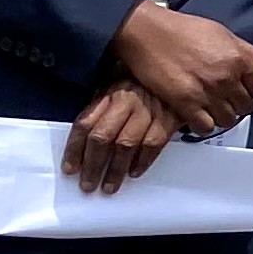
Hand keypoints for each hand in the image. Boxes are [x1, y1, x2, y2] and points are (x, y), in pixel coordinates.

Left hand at [62, 79, 179, 193]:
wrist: (182, 68)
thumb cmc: (145, 81)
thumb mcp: (118, 84)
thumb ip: (102, 107)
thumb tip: (83, 137)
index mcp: (109, 93)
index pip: (84, 124)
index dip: (74, 149)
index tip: (70, 168)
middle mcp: (126, 102)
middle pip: (102, 137)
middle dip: (93, 165)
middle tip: (88, 184)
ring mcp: (149, 110)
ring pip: (126, 144)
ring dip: (116, 169)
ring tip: (110, 186)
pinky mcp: (170, 117)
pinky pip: (153, 144)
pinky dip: (142, 161)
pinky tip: (134, 172)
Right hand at [106, 0, 252, 132]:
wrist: (148, 32)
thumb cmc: (184, 30)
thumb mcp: (224, 35)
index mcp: (239, 60)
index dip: (252, 90)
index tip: (242, 89)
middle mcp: (226, 78)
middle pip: (245, 106)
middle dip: (238, 104)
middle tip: (225, 99)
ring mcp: (206, 93)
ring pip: (228, 120)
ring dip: (222, 116)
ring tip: (212, 108)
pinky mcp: (185, 104)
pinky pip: (205, 127)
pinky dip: (204, 125)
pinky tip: (198, 115)